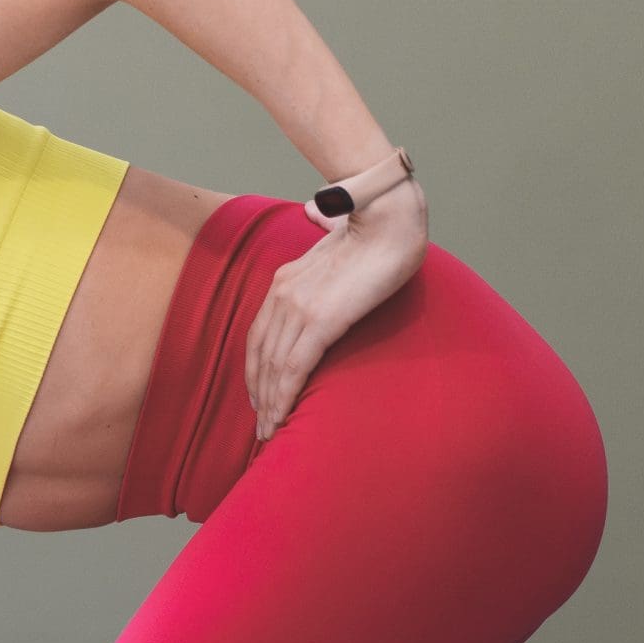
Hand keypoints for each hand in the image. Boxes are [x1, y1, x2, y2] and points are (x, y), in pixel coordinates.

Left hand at [245, 179, 428, 440]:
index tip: (259, 396)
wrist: (388, 216)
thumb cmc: (375, 225)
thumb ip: (323, 232)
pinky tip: (282, 419)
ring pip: (272, 368)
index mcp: (285, 280)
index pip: (258, 335)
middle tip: (261, 426)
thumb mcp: (337, 233)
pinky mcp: (319, 320)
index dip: (255, 369)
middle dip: (259, 394)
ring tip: (270, 432)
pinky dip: (284, 397)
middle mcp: (283, 294)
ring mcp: (298, 308)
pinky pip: (293, 369)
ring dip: (269, 404)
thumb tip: (319, 211)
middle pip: (260, 356)